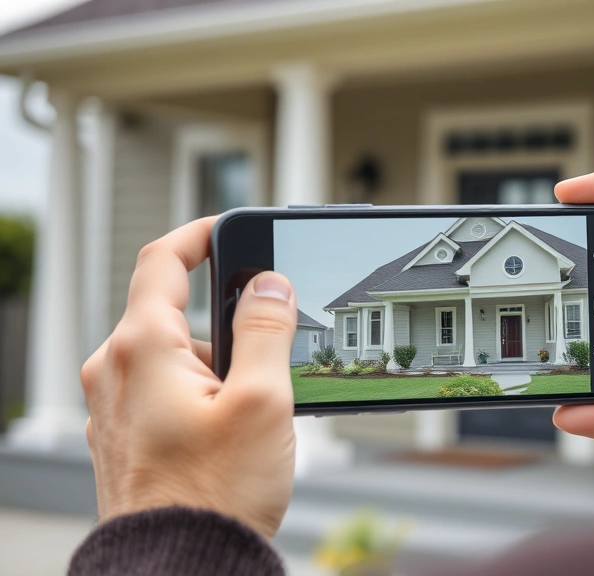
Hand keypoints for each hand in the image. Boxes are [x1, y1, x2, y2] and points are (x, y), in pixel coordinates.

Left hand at [80, 217, 297, 538]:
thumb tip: (268, 283)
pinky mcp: (123, 437)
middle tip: (272, 348)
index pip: (164, 260)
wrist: (178, 567)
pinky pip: (164, 392)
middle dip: (228, 321)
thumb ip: (266, 330)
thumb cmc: (214, 493)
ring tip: (255, 413)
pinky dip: (201, 393)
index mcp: (141, 348)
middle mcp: (115, 371)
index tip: (232, 229)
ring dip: (218, 365)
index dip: (202, 234)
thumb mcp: (261, 400)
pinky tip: (233, 433)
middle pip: (175, 312)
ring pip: (173, 356)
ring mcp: (113, 408)